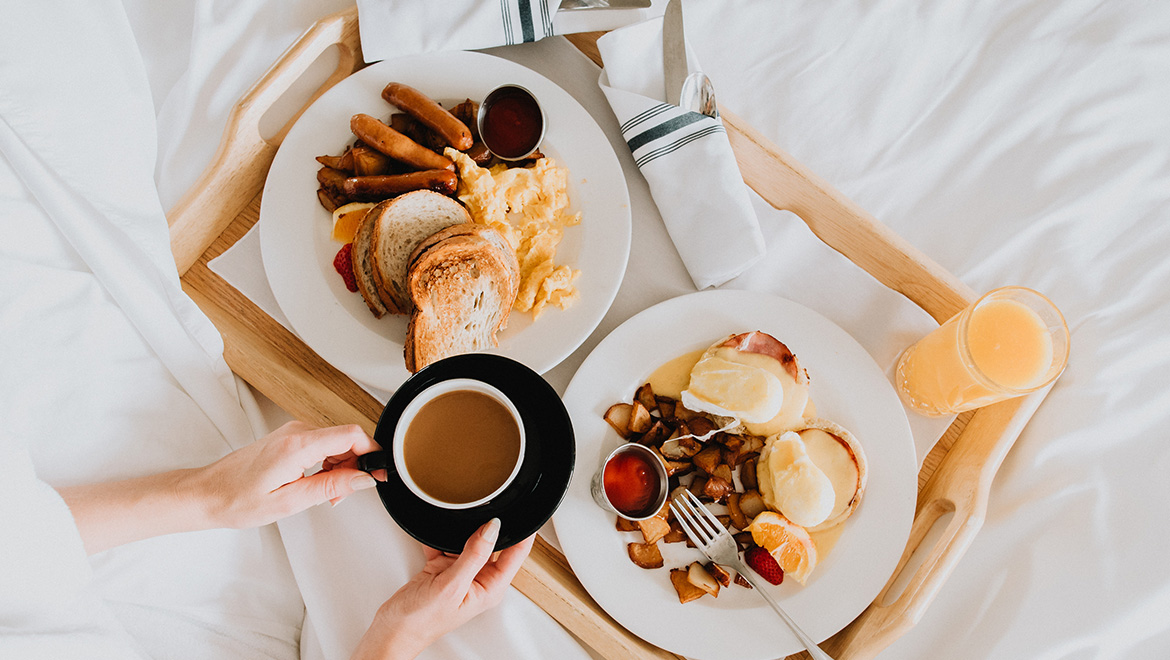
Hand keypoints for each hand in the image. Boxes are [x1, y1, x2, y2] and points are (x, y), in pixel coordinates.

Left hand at [192, 421, 381, 528]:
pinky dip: (328, 465)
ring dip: (342, 468)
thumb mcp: (290, 501)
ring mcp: (292, 432)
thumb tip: (364, 478)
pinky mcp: (290, 438)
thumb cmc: (238, 499)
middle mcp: (296, 431)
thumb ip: (332, 487)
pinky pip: (323, 445)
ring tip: (326, 495)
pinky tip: (317, 484)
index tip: (379, 473)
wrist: (208, 493)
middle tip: (343, 496)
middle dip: (355, 467)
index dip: (372, 453)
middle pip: (347, 438)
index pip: (351, 434)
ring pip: (337, 443)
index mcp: (298, 444)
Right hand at [351, 519, 533, 659]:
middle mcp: (478, 579)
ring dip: (462, 531)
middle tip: (487, 506)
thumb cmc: (421, 622)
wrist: (391, 631)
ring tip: (459, 518)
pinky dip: (440, 538)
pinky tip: (436, 532)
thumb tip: (492, 529)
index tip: (524, 511)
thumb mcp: (452, 586)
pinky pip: (446, 544)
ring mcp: (460, 573)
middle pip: (494, 544)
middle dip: (490, 527)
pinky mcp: (442, 569)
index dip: (524, 532)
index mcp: (490, 587)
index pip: (517, 554)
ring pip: (469, 541)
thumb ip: (474, 555)